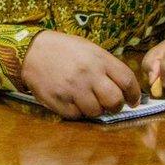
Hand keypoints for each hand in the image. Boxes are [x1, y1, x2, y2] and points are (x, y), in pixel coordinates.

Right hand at [21, 31, 141, 118]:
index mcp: (99, 59)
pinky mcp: (60, 101)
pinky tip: (72, 100)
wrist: (31, 51)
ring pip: (96, 111)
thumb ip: (107, 66)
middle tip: (110, 104)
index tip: (133, 100)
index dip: (134, 94)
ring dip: (95, 109)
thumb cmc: (63, 49)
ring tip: (87, 99)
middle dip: (116, 106)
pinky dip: (77, 111)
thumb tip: (125, 88)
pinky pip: (77, 116)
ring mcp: (73, 89)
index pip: (127, 80)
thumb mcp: (89, 49)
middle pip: (115, 101)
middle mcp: (88, 74)